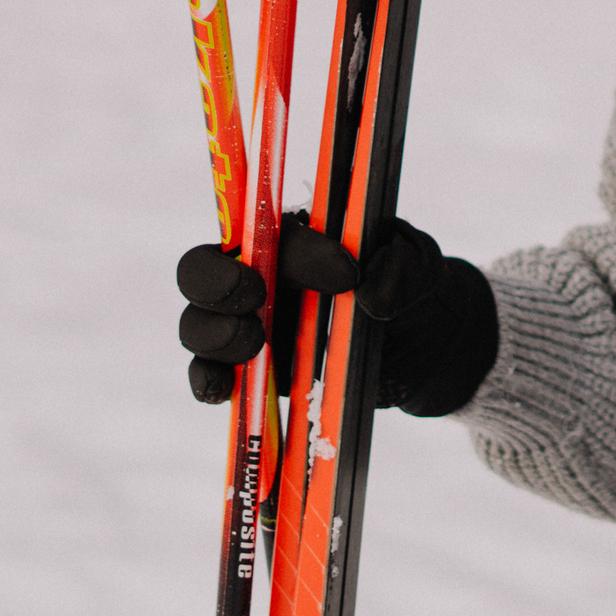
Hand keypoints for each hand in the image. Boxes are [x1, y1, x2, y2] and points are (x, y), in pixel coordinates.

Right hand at [174, 212, 498, 417]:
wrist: (417, 344)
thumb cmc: (406, 286)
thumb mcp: (418, 266)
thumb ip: (401, 266)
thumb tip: (371, 292)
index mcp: (293, 236)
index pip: (272, 228)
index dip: (302, 250)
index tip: (347, 272)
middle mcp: (257, 275)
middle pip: (200, 267)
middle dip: (217, 280)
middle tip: (257, 296)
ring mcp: (246, 325)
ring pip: (197, 323)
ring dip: (216, 333)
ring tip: (255, 344)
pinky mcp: (249, 372)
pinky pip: (208, 374)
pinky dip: (208, 380)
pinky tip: (224, 387)